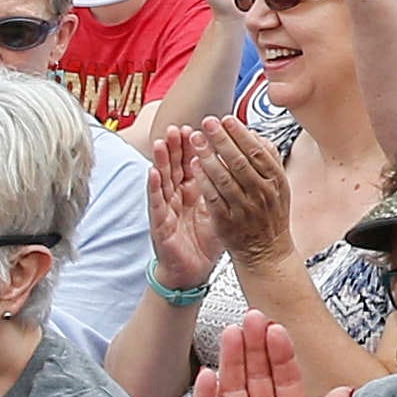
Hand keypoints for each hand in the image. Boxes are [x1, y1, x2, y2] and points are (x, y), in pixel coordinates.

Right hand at [145, 125, 225, 291]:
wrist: (192, 270)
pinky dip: (154, 187)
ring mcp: (166, 207)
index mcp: (194, 190)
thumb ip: (225, 187)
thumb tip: (243, 164)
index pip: (194, 161)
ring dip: (162, 159)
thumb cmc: (205, 240)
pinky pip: (156, 203)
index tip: (201, 127)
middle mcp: (178, 195)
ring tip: (163, 141)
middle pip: (177, 165)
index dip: (197, 145)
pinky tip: (153, 172)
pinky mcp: (159, 223)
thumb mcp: (219, 209)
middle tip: (179, 126)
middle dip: (178, 145)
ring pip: (163, 178)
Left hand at [194, 114, 291, 268]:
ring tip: (196, 139)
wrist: (266, 253)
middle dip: (221, 139)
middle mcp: (262, 194)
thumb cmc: (270, 215)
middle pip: (239, 161)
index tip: (226, 119)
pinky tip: (194, 165)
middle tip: (207, 122)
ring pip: (224, 178)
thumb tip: (255, 133)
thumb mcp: (279, 186)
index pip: (257, 152)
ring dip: (208, 156)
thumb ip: (268, 159)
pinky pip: (213, 197)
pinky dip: (203, 180)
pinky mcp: (227, 222)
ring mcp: (244, 209)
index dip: (240, 134)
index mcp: (276, 181)